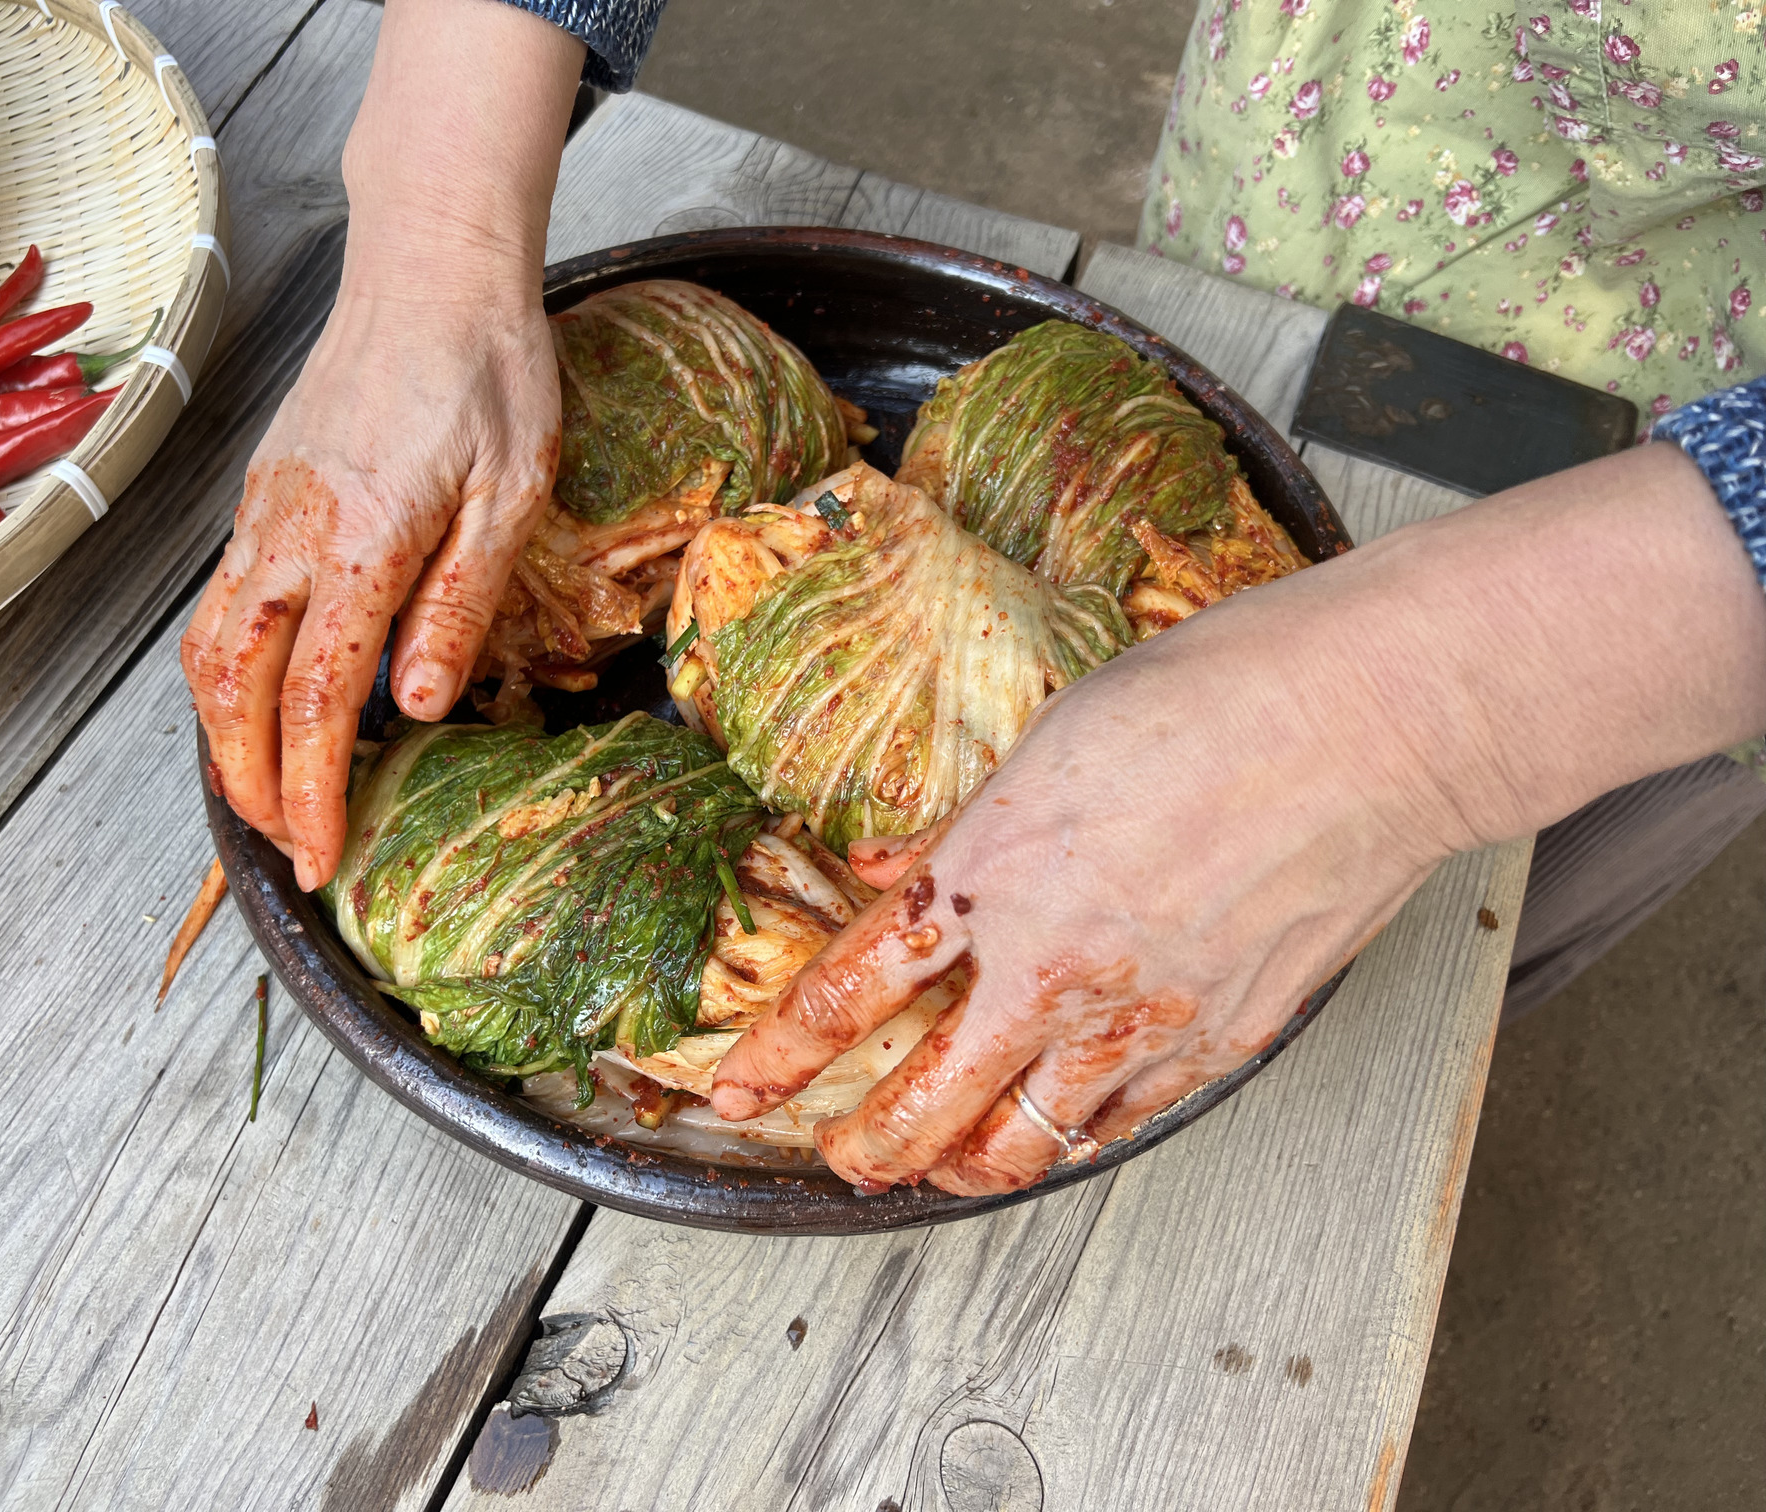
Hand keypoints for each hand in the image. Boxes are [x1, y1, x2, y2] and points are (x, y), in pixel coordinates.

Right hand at [181, 0, 583, 890]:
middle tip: (287, 850)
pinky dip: (223, 673)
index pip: (320, 702)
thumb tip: (419, 706)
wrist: (432, 266)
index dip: (316, 793)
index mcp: (363, 542)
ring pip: (208, 649)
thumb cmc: (489, 370)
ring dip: (223, 736)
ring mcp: (263, 512)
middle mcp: (291, 533)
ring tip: (263, 796)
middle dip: (252, 785)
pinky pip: (218, 602)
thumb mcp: (512, 492)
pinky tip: (258, 701)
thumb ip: (461, 603)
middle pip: (234, 690)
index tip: (323, 859)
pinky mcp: (261, 494)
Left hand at [710, 612, 1447, 1194]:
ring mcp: (1142, 1019)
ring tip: (943, 1170)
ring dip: (969, 1166)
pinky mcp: (1222, 1040)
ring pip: (1028, 1141)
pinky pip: (1129, 1118)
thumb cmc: (1220, 697)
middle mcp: (1053, 966)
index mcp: (990, 875)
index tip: (745, 1085)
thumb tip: (903, 865)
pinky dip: (1085, 1132)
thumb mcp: (1049, 736)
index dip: (784, 1053)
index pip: (852, 990)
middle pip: (925, 1104)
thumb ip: (967, 824)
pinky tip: (1071, 1123)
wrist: (1366, 722)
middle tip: (843, 1157)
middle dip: (866, 1147)